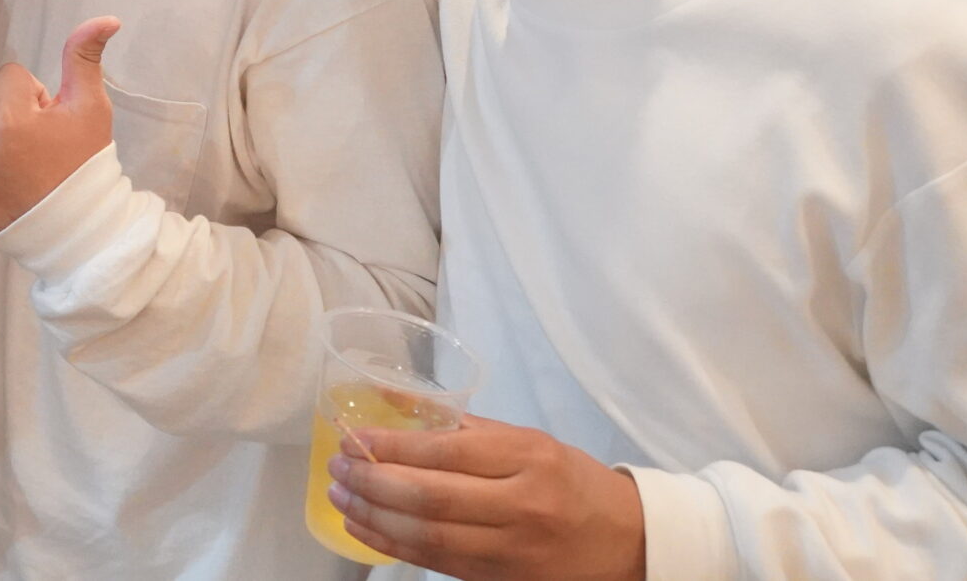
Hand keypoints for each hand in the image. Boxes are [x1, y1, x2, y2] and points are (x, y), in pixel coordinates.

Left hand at [0, 17, 118, 238]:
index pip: (13, 75)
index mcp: (10, 117)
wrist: (72, 233)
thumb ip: (85, 58)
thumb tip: (104, 18)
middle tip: (33, 141)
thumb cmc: (83, 167)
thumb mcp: (91, 109)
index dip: (36, 97)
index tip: (48, 125)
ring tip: (14, 157)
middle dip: (7, 107)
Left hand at [327, 415, 646, 580]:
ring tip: (340, 495)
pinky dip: (392, 545)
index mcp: (529, 458)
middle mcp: (521, 505)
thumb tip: (396, 403)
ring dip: (373, 516)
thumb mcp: (529, 442)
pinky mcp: (500, 580)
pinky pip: (436, 563)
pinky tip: (363, 527)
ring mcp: (511, 549)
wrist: (627, 543)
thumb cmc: (571, 482)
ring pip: (428, 536)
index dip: (393, 446)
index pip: (447, 451)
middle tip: (338, 466)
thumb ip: (465, 427)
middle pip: (431, 497)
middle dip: (373, 482)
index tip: (354, 437)